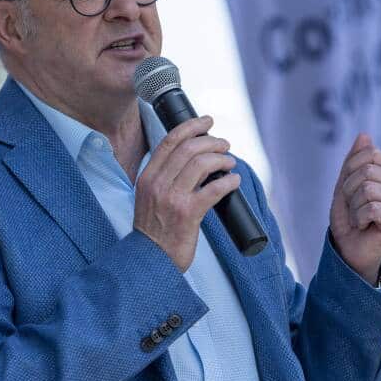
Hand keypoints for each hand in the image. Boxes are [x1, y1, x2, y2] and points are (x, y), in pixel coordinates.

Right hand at [134, 116, 241, 270]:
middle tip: (225, 145)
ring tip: (230, 163)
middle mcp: (157, 184)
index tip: (207, 121)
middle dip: (212, 141)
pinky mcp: (188, 214)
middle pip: (189, 148)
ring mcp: (172, 198)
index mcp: (147, 176)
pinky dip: (228, 181)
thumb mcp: (149, 197)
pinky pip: (214, 189)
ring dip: (222, 159)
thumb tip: (194, 158)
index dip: (191, 126)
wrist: (151, 260)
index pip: (170, 141)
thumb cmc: (155, 230)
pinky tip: (234, 181)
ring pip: (202, 164)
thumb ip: (164, 178)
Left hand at [329, 133, 380, 283]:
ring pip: (368, 188)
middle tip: (354, 209)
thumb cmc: (348, 221)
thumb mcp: (345, 186)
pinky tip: (364, 227)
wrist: (348, 252)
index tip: (350, 191)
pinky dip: (359, 218)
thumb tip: (364, 135)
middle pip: (368, 170)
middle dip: (350, 190)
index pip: (371, 154)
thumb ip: (354, 161)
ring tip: (359, 219)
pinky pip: (372, 207)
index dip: (351, 170)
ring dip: (354, 206)